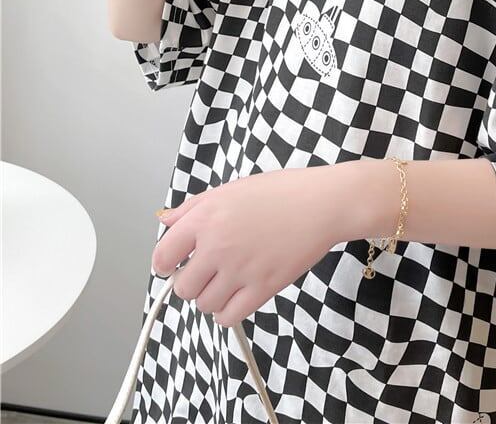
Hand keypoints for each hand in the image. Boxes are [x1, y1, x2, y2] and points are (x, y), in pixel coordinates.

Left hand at [151, 166, 344, 326]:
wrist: (323, 203)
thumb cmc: (283, 191)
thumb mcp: (232, 189)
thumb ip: (194, 207)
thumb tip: (166, 221)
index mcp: (206, 217)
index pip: (163, 255)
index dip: (165, 264)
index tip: (172, 266)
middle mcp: (218, 245)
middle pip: (183, 287)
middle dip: (191, 282)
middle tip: (207, 272)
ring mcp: (240, 269)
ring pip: (204, 304)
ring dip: (211, 297)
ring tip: (228, 281)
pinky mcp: (262, 288)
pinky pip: (227, 317)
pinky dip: (227, 312)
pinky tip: (237, 296)